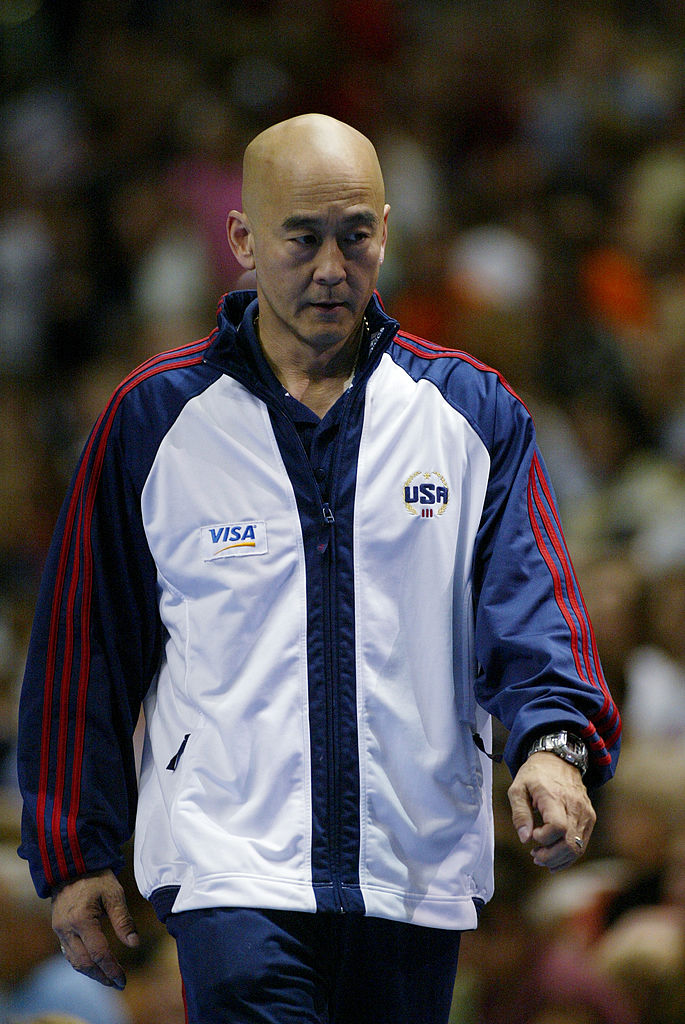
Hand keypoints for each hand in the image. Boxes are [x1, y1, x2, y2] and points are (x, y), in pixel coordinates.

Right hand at [52, 868, 139, 988]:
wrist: (72, 864)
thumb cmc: (96, 876)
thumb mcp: (114, 893)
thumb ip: (123, 920)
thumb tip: (134, 944)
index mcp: (81, 919)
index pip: (98, 953)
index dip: (112, 969)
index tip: (123, 980)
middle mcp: (67, 928)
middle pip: (83, 963)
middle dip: (101, 976)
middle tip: (118, 983)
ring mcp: (59, 929)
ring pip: (74, 961)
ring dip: (91, 973)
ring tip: (108, 978)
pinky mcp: (58, 928)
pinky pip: (68, 953)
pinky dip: (81, 963)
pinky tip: (94, 966)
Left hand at [508, 752, 595, 870]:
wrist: (559, 759)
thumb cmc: (535, 774)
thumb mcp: (518, 788)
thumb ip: (520, 814)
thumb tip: (524, 838)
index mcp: (555, 796)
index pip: (558, 827)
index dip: (544, 838)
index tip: (532, 835)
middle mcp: (575, 806)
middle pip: (569, 843)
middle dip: (550, 856)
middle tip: (534, 855)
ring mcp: (585, 812)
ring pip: (577, 848)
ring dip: (559, 859)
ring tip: (541, 857)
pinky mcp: (590, 817)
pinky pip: (582, 843)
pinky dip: (569, 854)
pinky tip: (555, 857)